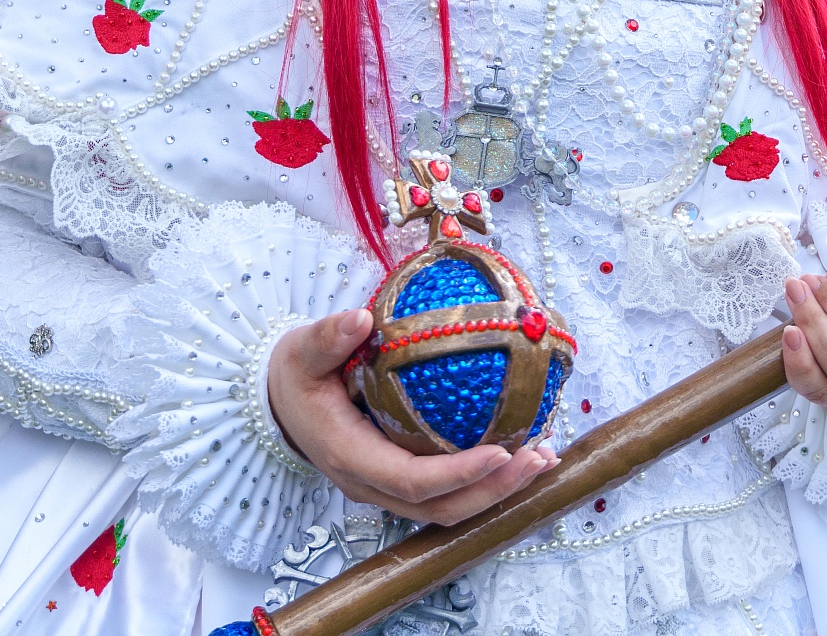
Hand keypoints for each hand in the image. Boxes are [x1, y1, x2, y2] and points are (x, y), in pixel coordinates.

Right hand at [267, 309, 557, 523]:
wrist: (281, 401)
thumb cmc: (297, 374)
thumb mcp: (302, 351)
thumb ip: (327, 337)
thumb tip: (360, 319)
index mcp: (351, 457)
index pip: (412, 481)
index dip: (459, 474)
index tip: (501, 452)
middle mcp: (371, 484)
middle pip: (441, 507)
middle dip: (494, 490)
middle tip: (540, 458)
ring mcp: (387, 488)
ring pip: (449, 507)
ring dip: (499, 490)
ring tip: (544, 458)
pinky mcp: (402, 480)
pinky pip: (448, 491)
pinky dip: (487, 479)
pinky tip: (522, 450)